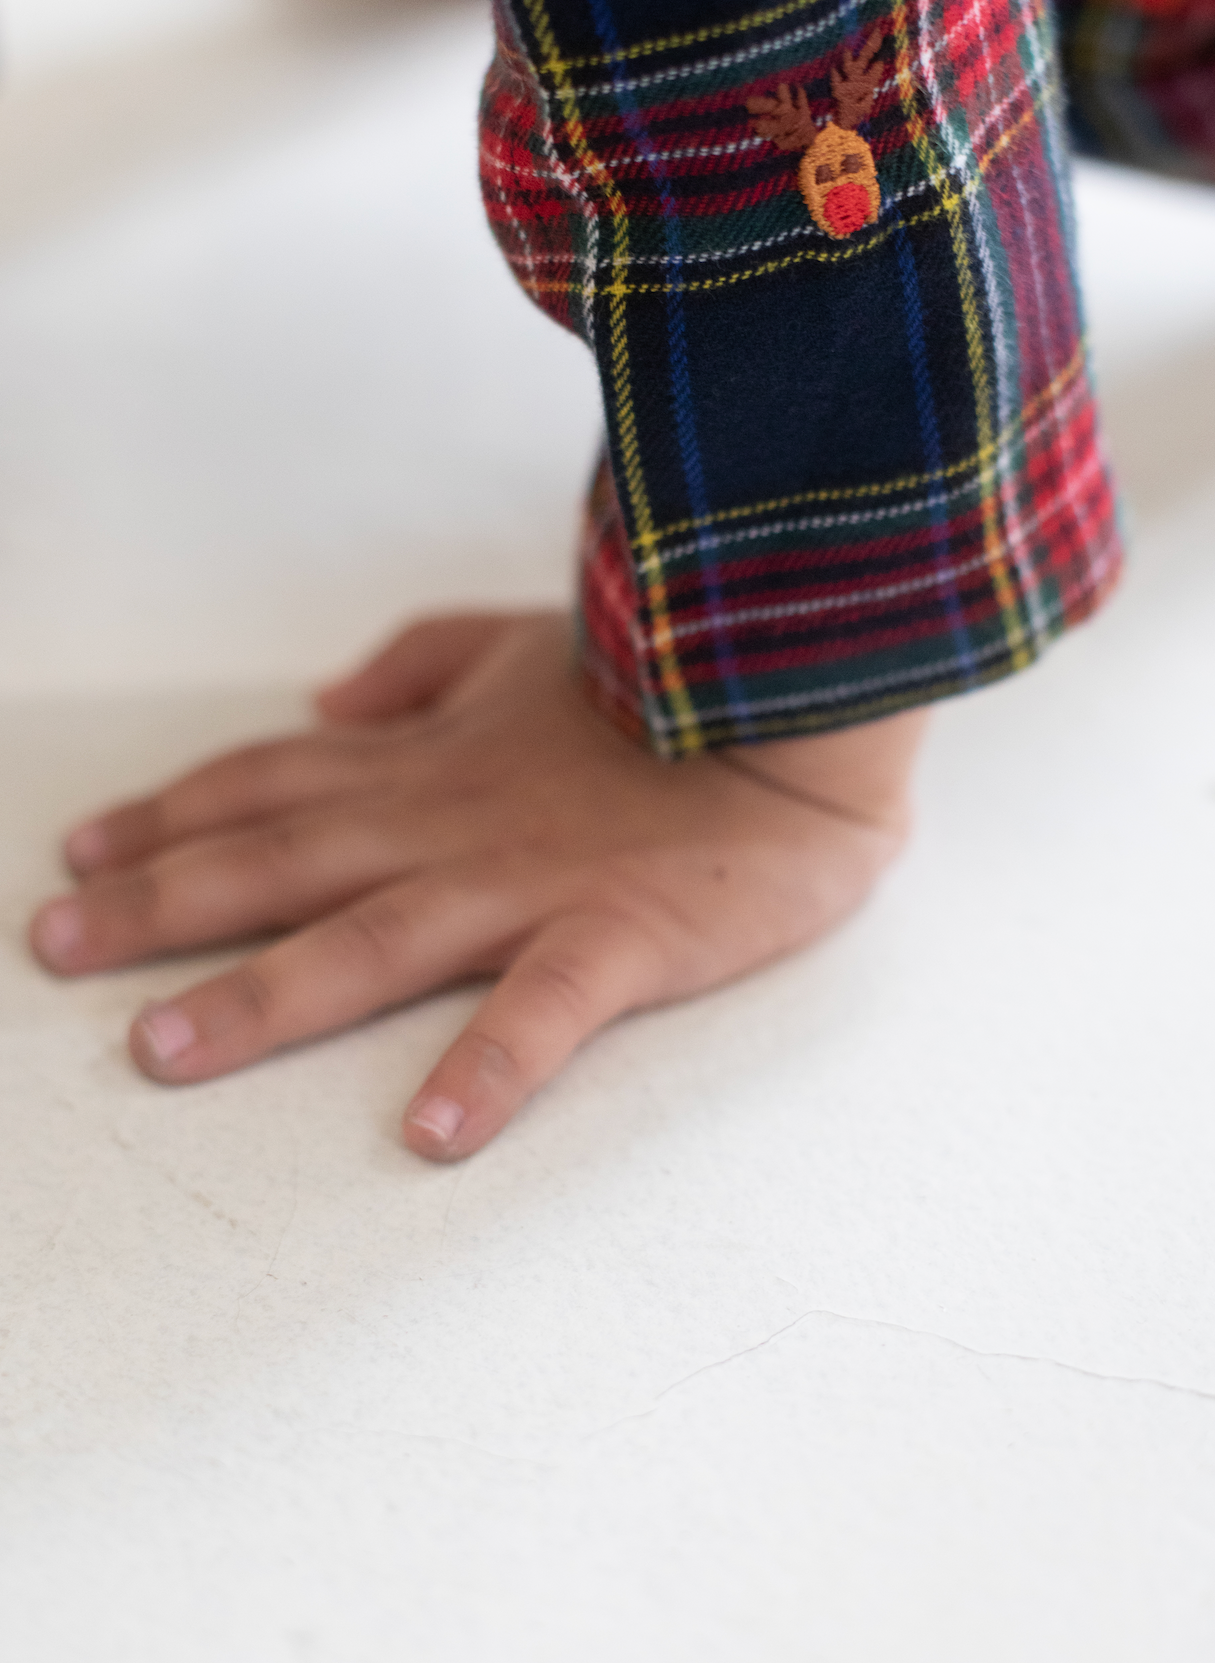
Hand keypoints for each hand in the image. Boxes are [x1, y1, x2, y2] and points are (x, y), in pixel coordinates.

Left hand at [28, 612, 923, 1160]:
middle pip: (278, 862)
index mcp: (426, 760)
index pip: (268, 786)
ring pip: (373, 940)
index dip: (168, 816)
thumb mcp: (518, 642)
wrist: (800, 706)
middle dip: (157, 906)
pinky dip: (489, 1068)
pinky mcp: (623, 936)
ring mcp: (532, 883)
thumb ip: (416, 668)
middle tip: (53, 948)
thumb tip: (323, 706)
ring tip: (166, 1046)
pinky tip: (430, 1133)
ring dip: (264, 994)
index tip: (82, 853)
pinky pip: (547, 1010)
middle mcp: (450, 822)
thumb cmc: (656, 680)